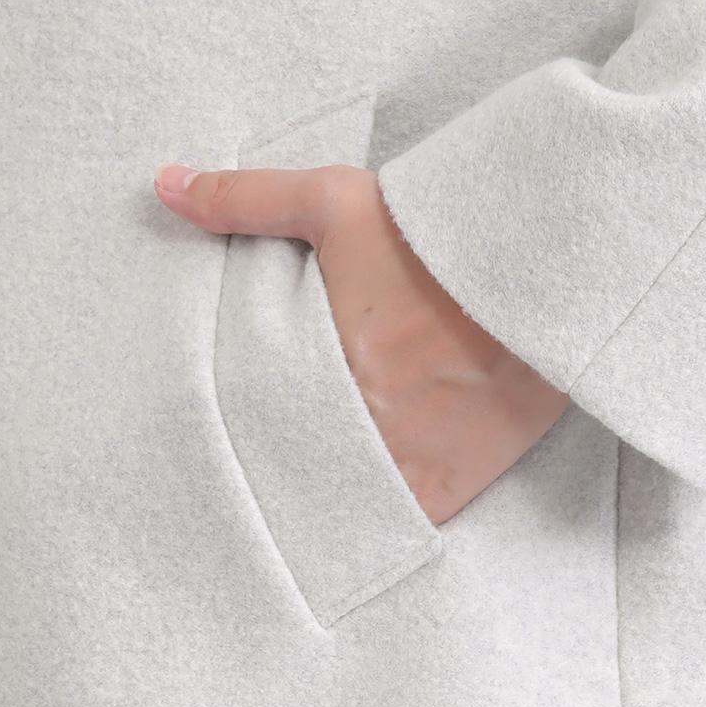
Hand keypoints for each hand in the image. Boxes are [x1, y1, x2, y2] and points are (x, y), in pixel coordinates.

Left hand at [155, 158, 569, 524]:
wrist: (543, 273)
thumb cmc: (436, 237)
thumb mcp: (337, 201)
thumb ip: (246, 200)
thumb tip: (162, 183)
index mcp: (324, 372)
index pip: (254, 423)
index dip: (244, 426)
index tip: (241, 423)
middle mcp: (363, 431)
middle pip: (297, 469)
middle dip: (286, 461)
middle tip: (278, 453)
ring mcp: (410, 466)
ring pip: (345, 503)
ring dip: (332, 491)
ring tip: (318, 477)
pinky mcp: (454, 486)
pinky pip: (403, 522)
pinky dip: (386, 514)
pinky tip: (372, 497)